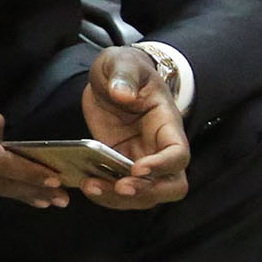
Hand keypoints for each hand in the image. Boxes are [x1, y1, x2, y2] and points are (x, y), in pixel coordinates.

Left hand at [77, 46, 188, 208]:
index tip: (138, 168)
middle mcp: (159, 148)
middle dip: (147, 192)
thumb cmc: (125, 68)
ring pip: (143, 194)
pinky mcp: (119, 164)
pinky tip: (83, 185)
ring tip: (90, 187)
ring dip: (119, 198)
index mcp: (167, 124)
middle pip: (170, 186)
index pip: (179, 154)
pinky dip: (104, 193)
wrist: (112, 78)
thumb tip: (122, 94)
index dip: (163, 165)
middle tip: (119, 187)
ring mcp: (140, 159)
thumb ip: (124, 76)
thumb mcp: (123, 63)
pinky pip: (118, 189)